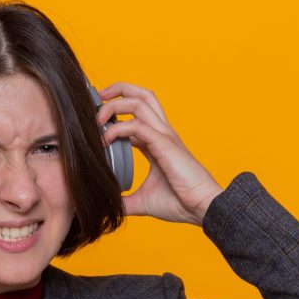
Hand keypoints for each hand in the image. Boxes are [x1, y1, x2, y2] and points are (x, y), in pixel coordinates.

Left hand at [97, 82, 223, 225]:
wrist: (201, 208)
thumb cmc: (179, 203)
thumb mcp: (143, 201)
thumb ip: (124, 201)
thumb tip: (108, 208)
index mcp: (158, 142)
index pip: (138, 113)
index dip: (117, 111)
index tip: (97, 119)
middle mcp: (162, 133)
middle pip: (142, 96)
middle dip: (118, 90)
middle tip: (98, 98)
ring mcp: (164, 136)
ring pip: (139, 102)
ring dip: (114, 105)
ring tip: (97, 120)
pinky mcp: (164, 145)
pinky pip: (137, 126)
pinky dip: (118, 129)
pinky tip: (106, 140)